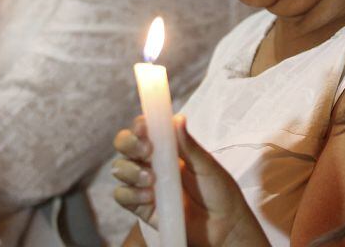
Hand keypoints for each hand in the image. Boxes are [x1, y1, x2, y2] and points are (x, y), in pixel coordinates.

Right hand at [113, 115, 268, 246]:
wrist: (224, 226)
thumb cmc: (219, 191)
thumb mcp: (207, 166)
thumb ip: (189, 146)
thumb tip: (177, 118)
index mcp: (167, 148)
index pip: (144, 129)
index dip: (139, 125)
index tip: (144, 127)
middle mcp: (151, 163)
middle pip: (124, 145)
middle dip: (128, 143)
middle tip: (146, 151)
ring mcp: (144, 184)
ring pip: (120, 169)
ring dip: (130, 170)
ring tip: (152, 180)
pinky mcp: (141, 207)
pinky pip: (122, 196)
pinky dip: (131, 194)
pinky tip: (150, 197)